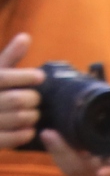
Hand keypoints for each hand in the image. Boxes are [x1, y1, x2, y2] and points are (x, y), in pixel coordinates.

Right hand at [0, 34, 39, 150]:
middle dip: (32, 99)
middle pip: (17, 99)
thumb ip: (10, 57)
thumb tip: (26, 37)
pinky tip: (28, 128)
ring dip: (32, 116)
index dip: (24, 77)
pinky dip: (26, 133)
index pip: (4, 77)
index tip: (40, 77)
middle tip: (35, 99)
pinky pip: (14, 138)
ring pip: (19, 118)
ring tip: (32, 113)